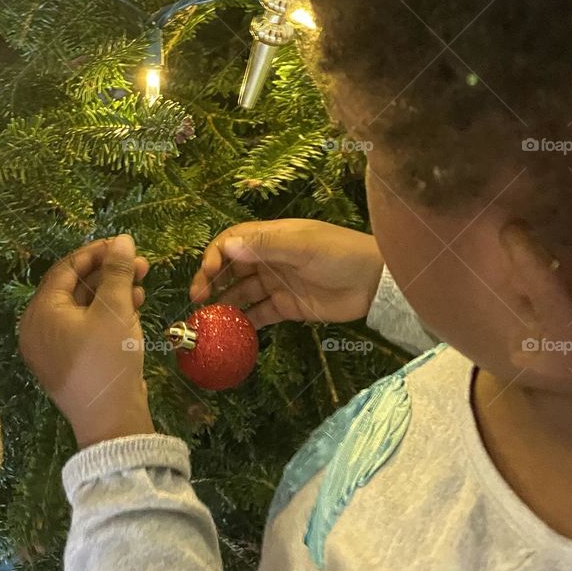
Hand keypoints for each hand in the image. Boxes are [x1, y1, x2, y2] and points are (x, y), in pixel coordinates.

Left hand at [19, 235, 154, 448]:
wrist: (111, 420)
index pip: (66, 268)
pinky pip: (86, 326)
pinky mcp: (70, 360)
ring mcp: (53, 346)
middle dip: (109, 272)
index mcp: (40, 312)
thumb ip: (118, 270)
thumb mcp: (115, 310)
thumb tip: (123, 239)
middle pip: (75, 287)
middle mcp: (39, 327)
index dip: (97, 252)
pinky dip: (108, 314)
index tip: (125, 244)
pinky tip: (134, 306)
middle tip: (142, 264)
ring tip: (143, 284)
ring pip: (83, 307)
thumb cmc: (108, 360)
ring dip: (113, 292)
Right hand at [190, 219, 383, 328]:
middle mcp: (270, 259)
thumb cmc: (340, 254)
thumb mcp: (303, 245)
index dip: (216, 256)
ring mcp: (277, 284)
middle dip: (211, 281)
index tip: (208, 274)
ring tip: (208, 320)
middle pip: (231, 268)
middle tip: (198, 300)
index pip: (232, 242)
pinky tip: (230, 332)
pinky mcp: (286, 307)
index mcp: (272, 238)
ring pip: (241, 293)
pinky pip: (258, 315)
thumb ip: (265, 246)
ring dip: (224, 303)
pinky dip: (243, 322)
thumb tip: (227, 247)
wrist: (374, 283)